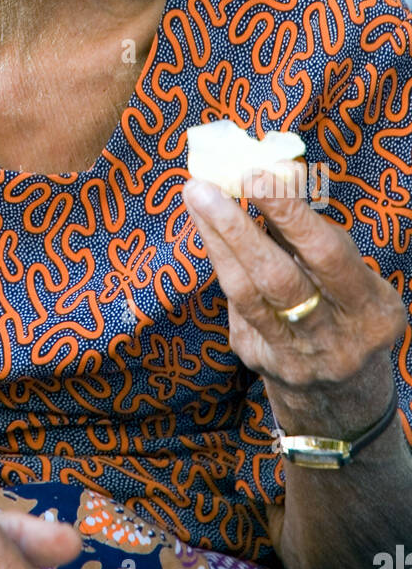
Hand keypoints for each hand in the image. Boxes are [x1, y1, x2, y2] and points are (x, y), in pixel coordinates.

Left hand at [183, 159, 407, 435]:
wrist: (340, 394)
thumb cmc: (346, 307)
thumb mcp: (353, 274)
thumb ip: (316, 233)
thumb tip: (273, 174)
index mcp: (370, 311)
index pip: (326, 255)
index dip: (290, 213)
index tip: (256, 174)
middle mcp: (334, 340)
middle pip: (278, 279)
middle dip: (238, 228)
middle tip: (205, 186)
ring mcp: (293, 357)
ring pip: (246, 293)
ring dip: (216, 239)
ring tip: (197, 197)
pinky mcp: (259, 359)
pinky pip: (235, 302)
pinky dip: (222, 261)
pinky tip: (209, 230)